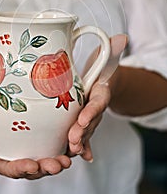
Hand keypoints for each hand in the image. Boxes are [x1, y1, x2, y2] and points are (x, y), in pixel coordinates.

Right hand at [0, 123, 70, 179]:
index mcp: (7, 164)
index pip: (15, 169)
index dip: (23, 168)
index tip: (31, 165)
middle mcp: (23, 162)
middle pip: (37, 169)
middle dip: (47, 168)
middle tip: (57, 165)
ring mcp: (36, 154)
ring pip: (49, 161)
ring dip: (59, 161)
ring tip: (68, 159)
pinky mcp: (45, 144)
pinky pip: (56, 148)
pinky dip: (65, 148)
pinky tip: (74, 144)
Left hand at [67, 34, 127, 161]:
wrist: (102, 75)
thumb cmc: (101, 64)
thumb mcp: (105, 53)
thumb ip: (112, 47)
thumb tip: (122, 38)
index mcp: (102, 90)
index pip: (98, 101)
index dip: (92, 110)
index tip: (83, 118)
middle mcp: (97, 104)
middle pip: (91, 120)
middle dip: (83, 131)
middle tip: (74, 141)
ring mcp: (90, 113)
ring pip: (86, 129)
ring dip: (80, 140)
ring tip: (71, 149)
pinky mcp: (82, 117)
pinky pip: (83, 133)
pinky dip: (84, 145)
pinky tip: (83, 155)